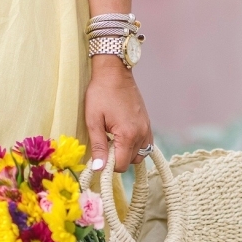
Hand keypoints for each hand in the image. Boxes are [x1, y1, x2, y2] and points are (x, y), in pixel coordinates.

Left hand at [84, 55, 152, 172]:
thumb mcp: (93, 121)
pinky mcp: (148, 124)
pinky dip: (135, 147)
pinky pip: (145, 145)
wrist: (114, 72)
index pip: (121, 166)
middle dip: (117, 158)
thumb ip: (98, 147)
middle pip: (130, 161)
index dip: (109, 166)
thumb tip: (99, 169)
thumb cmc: (100, 93)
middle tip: (105, 143)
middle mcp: (141, 133)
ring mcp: (147, 128)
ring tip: (114, 139)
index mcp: (128, 134)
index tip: (100, 156)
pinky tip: (124, 138)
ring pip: (138, 155)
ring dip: (126, 153)